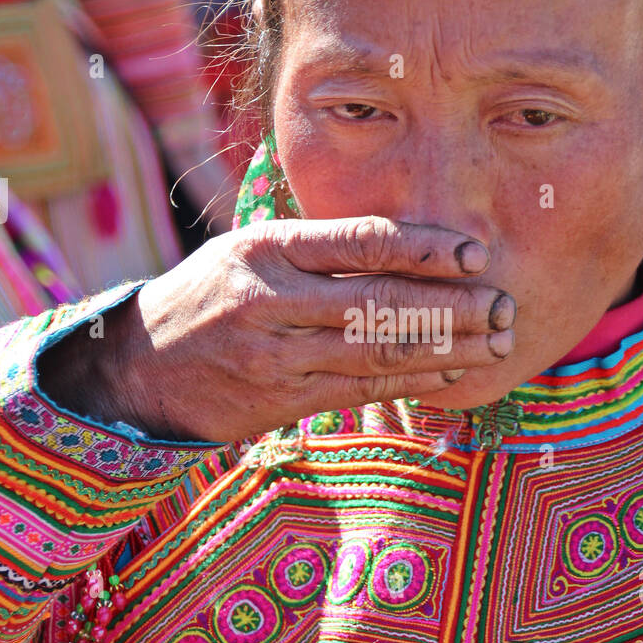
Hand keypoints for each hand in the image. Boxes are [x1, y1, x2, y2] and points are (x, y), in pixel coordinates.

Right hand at [39, 217, 516, 443]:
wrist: (138, 369)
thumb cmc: (207, 297)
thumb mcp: (246, 250)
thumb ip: (316, 245)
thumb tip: (404, 241)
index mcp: (266, 249)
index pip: (362, 242)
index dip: (425, 249)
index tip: (475, 254)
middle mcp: (271, 300)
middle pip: (380, 302)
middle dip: (452, 306)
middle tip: (504, 304)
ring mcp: (276, 356)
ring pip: (378, 350)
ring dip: (445, 347)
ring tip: (494, 340)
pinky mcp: (281, 401)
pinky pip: (360, 389)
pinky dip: (411, 380)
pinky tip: (452, 372)